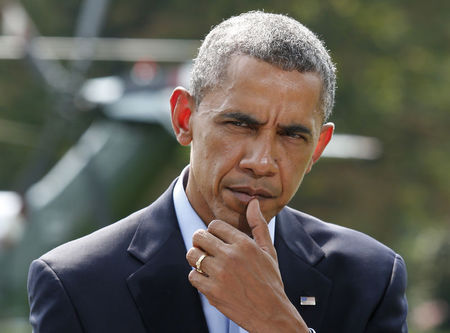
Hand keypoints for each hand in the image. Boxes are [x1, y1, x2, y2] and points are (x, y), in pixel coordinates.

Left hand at [186, 199, 308, 332]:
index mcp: (244, 244)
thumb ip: (258, 225)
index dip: (213, 230)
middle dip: (200, 241)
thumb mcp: (268, 251)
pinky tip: (207, 278)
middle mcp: (230, 256)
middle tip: (205, 248)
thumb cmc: (270, 280)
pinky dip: (197, 277)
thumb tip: (254, 202)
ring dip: (196, 257)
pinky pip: (192, 276)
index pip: (214, 225)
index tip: (216, 239)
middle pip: (199, 237)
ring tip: (205, 262)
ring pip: (192, 255)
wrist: (271, 313)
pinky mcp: (212, 291)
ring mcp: (220, 274)